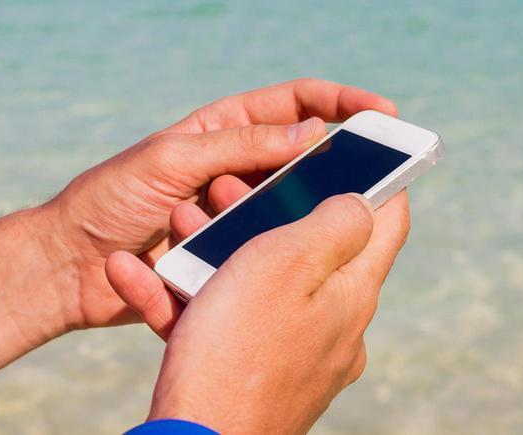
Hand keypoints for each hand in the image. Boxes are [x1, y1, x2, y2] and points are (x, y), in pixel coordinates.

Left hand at [47, 79, 396, 329]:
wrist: (65, 267)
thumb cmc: (108, 200)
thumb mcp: (173, 160)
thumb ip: (242, 145)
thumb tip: (316, 134)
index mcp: (224, 128)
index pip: (297, 105)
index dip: (343, 103)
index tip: (384, 114)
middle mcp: (237, 168)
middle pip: (306, 158)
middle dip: (334, 166)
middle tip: (370, 178)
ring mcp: (236, 213)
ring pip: (289, 210)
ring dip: (283, 216)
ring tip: (250, 224)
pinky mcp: (228, 256)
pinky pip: (263, 253)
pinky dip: (270, 257)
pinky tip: (267, 265)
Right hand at [107, 184, 410, 433]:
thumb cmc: (240, 352)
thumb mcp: (289, 264)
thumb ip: (333, 224)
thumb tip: (364, 202)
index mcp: (351, 293)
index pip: (387, 222)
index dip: (378, 176)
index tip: (354, 145)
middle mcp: (331, 327)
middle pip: (309, 250)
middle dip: (263, 210)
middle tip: (225, 186)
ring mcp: (291, 356)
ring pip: (255, 283)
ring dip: (212, 248)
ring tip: (177, 222)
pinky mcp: (247, 377)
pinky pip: (217, 323)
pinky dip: (179, 297)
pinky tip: (134, 274)